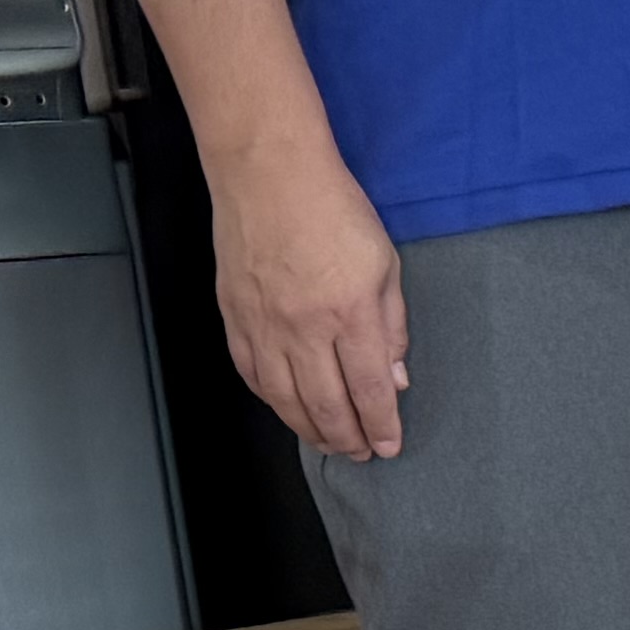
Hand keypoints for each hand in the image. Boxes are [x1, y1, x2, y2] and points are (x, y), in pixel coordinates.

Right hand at [207, 143, 412, 461]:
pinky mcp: (235, 316)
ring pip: (284, 399)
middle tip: (361, 454)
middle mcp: (304, 328)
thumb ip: (392, 326)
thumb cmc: (333, 210)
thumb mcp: (385, 265)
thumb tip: (395, 378)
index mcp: (350, 314)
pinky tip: (286, 408)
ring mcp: (264, 324)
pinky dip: (270, 399)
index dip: (380, 426)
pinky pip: (252, 373)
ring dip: (309, 429)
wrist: (269, 174)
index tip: (388, 446)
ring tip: (329, 441)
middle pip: (326, 405)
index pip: (369, 390)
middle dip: (348, 438)